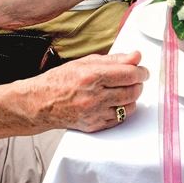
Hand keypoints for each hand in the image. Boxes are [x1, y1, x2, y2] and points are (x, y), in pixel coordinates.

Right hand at [28, 51, 148, 132]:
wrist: (40, 104)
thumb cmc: (60, 81)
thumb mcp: (85, 62)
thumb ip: (114, 59)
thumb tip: (136, 56)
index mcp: (92, 76)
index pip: (129, 74)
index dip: (141, 72)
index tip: (143, 71)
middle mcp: (94, 96)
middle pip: (132, 91)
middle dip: (138, 83)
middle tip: (135, 79)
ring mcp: (94, 113)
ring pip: (129, 106)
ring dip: (132, 97)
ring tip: (125, 90)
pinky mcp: (94, 125)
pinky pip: (120, 119)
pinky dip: (122, 110)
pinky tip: (115, 102)